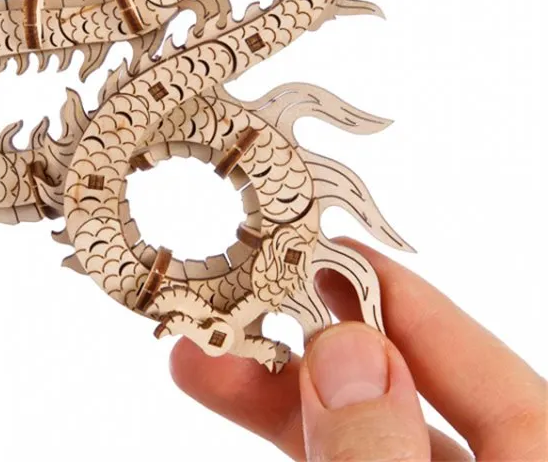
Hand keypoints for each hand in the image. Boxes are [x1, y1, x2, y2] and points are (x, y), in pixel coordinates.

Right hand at [171, 239, 546, 459]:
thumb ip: (381, 459)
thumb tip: (346, 355)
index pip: (488, 374)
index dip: (408, 303)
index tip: (333, 251)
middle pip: (409, 400)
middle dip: (317, 346)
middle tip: (252, 295)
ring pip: (360, 437)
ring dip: (278, 396)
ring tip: (203, 359)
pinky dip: (289, 437)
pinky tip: (230, 397)